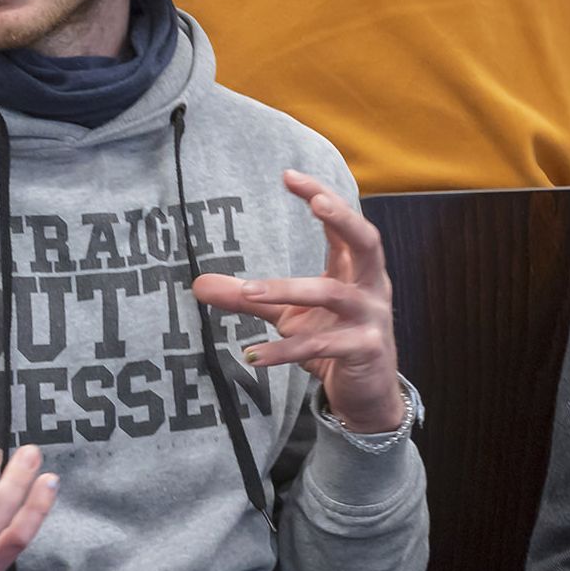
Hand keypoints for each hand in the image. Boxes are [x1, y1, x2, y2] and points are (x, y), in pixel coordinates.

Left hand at [193, 170, 402, 432]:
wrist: (366, 394)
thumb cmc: (331, 341)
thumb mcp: (288, 316)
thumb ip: (249, 298)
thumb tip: (198, 285)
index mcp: (355, 269)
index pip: (343, 224)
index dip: (321, 197)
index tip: (288, 176)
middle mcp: (370, 287)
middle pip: (367, 241)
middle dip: (343, 218)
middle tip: (316, 202)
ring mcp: (371, 318)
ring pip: (333, 294)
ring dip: (288, 289)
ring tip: (248, 291)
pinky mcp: (365, 350)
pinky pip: (323, 345)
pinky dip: (286, 350)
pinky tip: (254, 354)